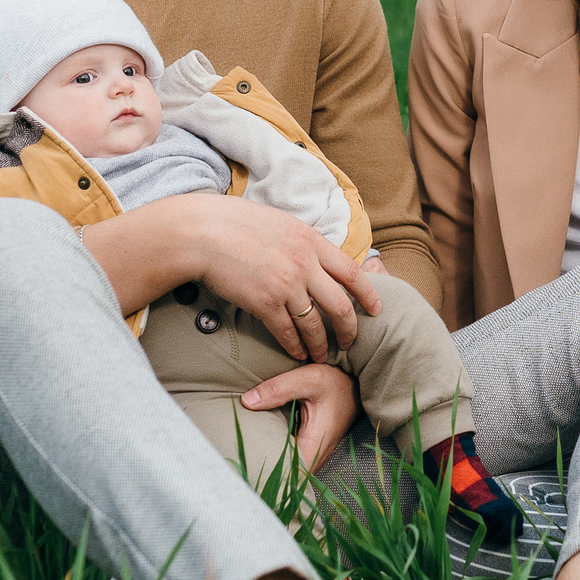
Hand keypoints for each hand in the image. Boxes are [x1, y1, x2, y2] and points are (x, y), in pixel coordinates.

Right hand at [154, 193, 383, 361]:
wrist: (203, 233)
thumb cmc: (236, 224)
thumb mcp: (281, 224)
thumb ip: (302, 242)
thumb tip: (316, 255)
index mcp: (312, 241)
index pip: (352, 272)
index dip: (369, 293)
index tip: (377, 309)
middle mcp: (305, 264)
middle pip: (341, 305)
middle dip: (350, 328)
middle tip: (350, 341)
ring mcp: (286, 285)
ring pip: (315, 324)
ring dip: (321, 344)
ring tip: (322, 356)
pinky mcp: (264, 303)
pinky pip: (287, 332)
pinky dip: (295, 346)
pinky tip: (298, 353)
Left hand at [243, 361, 362, 474]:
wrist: (354, 383)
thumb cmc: (334, 382)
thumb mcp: (307, 379)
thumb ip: (277, 389)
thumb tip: (246, 402)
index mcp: (314, 444)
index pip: (289, 474)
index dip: (268, 474)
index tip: (246, 469)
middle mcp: (316, 455)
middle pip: (287, 475)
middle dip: (264, 471)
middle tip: (238, 464)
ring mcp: (314, 453)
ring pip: (290, 470)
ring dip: (271, 463)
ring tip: (245, 457)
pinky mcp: (311, 448)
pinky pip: (292, 460)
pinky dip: (277, 455)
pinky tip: (261, 447)